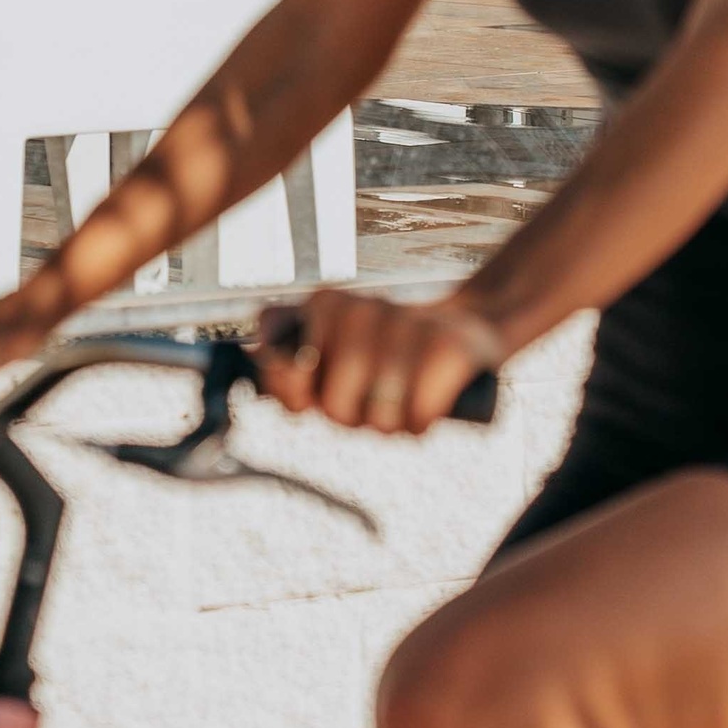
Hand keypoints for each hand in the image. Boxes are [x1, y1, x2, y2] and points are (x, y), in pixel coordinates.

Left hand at [256, 289, 503, 435]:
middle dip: (354, 417)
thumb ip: (285, 367)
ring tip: (402, 402)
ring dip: (392, 423)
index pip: (280, 355)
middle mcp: (361, 307)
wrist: (469, 329)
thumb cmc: (390, 355)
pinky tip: (428, 406)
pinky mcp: (447, 345)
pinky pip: (418, 412)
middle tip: (372, 401)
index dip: (294, 390)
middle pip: (334, 405)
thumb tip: (259, 357)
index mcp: (325, 304)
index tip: (311, 395)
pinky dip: (421, 421)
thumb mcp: (332, 359)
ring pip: (377, 413)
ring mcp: (406, 322)